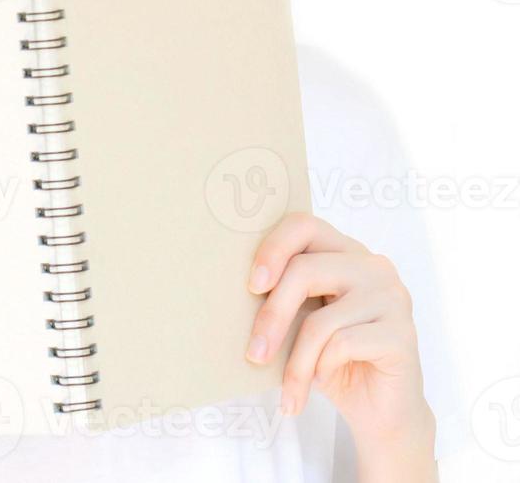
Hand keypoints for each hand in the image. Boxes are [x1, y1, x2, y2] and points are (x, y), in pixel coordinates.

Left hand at [245, 212, 435, 472]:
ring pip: (321, 320)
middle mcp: (372, 266)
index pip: (304, 225)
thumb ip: (281, 296)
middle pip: (305, 271)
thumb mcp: (300, 321)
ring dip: (296, 363)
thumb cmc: (331, 359)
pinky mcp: (402, 332)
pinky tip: (322, 383)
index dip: (273, 249)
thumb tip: (232, 289)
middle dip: (272, 317)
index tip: (251, 286)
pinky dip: (322, 369)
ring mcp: (392, 297)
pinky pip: (343, 344)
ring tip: (289, 390)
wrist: (379, 409)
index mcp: (344, 252)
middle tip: (254, 355)